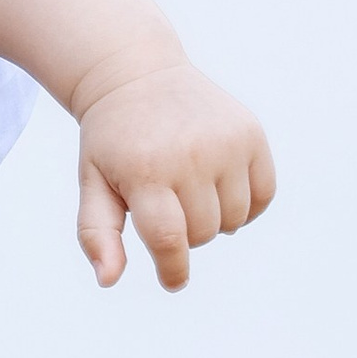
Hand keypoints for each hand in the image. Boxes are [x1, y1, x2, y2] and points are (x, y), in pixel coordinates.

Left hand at [71, 60, 274, 290]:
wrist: (137, 76)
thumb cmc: (112, 141)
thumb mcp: (92, 182)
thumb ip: (97, 234)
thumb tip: (108, 280)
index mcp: (145, 171)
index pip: (170, 240)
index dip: (173, 270)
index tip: (173, 282)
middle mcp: (190, 155)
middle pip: (202, 234)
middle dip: (184, 233)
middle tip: (166, 203)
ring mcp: (225, 142)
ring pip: (234, 219)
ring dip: (215, 219)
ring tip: (190, 191)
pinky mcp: (251, 132)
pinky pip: (264, 195)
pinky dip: (247, 204)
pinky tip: (220, 187)